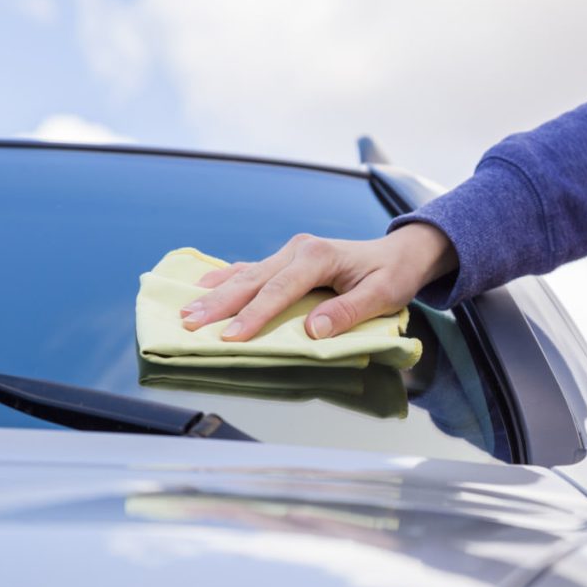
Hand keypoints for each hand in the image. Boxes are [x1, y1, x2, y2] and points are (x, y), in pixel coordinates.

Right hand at [180, 223, 457, 340]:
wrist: (399, 253)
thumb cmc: (392, 275)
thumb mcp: (382, 295)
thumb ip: (348, 311)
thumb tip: (313, 330)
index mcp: (319, 256)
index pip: (280, 290)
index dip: (254, 315)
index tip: (231, 337)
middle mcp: (298, 249)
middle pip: (253, 280)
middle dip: (219, 304)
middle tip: (190, 324)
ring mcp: (289, 252)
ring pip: (246, 274)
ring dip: (215, 293)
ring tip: (186, 310)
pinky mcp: (286, 259)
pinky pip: (250, 270)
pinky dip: (225, 280)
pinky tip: (202, 287)